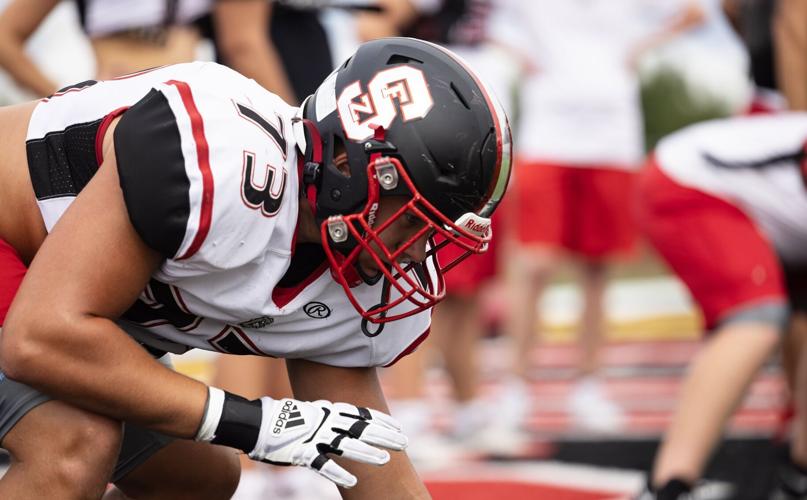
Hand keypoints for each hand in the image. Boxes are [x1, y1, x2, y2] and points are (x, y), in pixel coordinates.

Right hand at [249, 398, 407, 487]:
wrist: (256, 422)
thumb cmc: (285, 418)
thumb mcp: (313, 411)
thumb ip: (331, 415)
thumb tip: (349, 417)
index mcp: (328, 411)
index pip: (361, 415)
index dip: (381, 421)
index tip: (398, 427)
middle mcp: (325, 422)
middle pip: (360, 429)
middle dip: (383, 435)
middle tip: (404, 443)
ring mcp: (314, 437)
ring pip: (345, 446)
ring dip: (366, 453)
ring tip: (385, 460)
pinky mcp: (300, 453)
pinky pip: (321, 464)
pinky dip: (337, 473)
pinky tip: (352, 482)